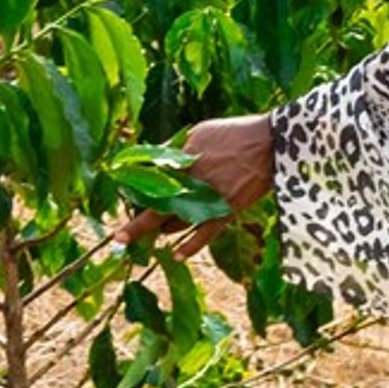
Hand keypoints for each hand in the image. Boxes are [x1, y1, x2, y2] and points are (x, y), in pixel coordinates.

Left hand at [112, 113, 274, 259]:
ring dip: (162, 229)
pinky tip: (176, 255)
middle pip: (155, 210)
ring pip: (176, 223)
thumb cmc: (233, 133)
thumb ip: (175, 147)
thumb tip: (154, 157)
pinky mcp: (225, 212)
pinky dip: (189, 246)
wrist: (269, 144)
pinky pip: (204, 236)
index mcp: (181, 162)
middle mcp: (190, 184)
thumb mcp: (198, 132)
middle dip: (136, 225)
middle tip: (119, 237)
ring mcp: (207, 200)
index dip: (133, 194)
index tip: (123, 200)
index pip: (147, 184)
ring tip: (155, 230)